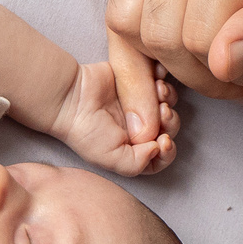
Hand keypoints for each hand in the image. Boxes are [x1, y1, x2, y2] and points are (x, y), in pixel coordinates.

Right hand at [47, 50, 179, 174]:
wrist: (72, 97)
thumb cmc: (86, 131)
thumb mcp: (111, 159)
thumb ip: (139, 163)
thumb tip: (158, 146)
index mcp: (132, 151)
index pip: (160, 157)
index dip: (167, 151)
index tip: (162, 140)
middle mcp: (137, 130)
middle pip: (168, 130)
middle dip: (169, 123)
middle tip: (161, 112)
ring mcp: (138, 107)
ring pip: (168, 106)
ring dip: (168, 100)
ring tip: (157, 92)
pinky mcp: (138, 84)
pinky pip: (160, 84)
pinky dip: (165, 82)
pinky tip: (158, 80)